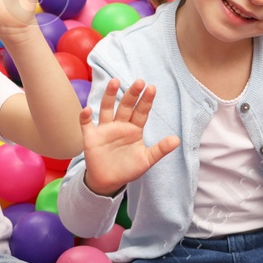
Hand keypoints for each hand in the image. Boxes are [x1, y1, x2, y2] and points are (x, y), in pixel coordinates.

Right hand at [79, 79, 179, 195]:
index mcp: (134, 129)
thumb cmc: (128, 168)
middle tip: (139, 81)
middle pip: (126, 106)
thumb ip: (160, 149)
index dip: (146, 101)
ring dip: (109, 96)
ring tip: (114, 82)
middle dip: (132, 94)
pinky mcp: (91, 137)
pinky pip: (87, 125)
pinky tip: (87, 110)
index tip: (152, 88)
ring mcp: (105, 130)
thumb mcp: (146, 160)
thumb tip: (177, 140)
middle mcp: (120, 125)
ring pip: (107, 109)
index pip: (141, 112)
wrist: (109, 181)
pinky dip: (85, 117)